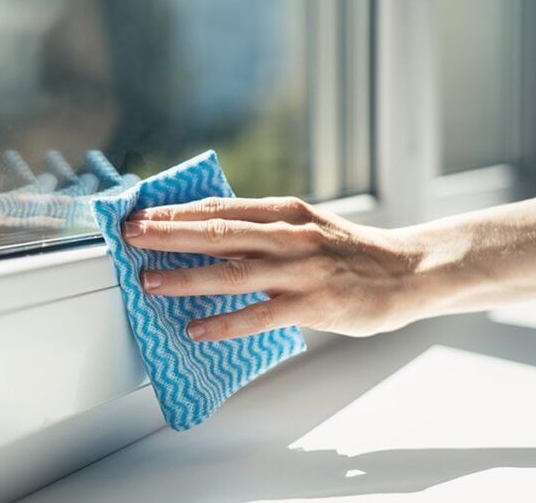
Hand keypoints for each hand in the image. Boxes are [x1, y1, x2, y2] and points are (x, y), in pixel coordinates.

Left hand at [123, 197, 438, 340]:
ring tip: (148, 281)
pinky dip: (224, 322)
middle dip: (167, 233)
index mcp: (285, 211)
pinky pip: (259, 314)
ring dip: (185, 276)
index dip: (176, 210)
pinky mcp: (313, 304)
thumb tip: (211, 233)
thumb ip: (265, 228)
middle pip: (217, 231)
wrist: (407, 272)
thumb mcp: (307, 225)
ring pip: (231, 271)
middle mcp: (289, 234)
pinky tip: (195, 329)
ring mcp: (301, 269)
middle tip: (128, 235)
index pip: (220, 207)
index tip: (140, 212)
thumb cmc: (351, 252)